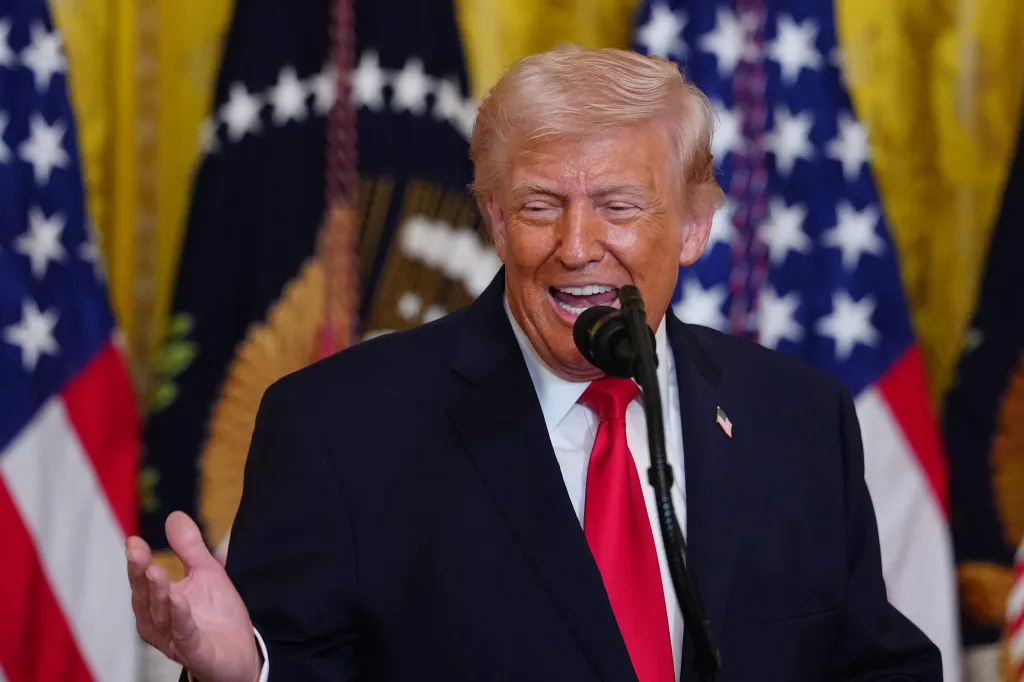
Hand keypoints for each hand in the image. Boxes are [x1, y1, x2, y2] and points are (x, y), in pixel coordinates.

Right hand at [127, 512, 260, 681]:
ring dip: (158, 595)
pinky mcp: (197, 653)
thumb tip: (174, 515)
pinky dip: (180, 619)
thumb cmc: (216, 615)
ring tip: (156, 572)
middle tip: (138, 552)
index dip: (137, 562)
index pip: (143, 581)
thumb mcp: (206, 573)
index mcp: (158, 604)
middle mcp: (160, 624)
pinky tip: (179, 601)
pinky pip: (185, 636)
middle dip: (141, 575)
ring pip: (161, 617)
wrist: (241, 653)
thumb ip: (189, 548)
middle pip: (146, 599)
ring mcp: (176, 641)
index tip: (133, 541)